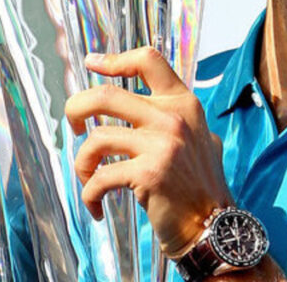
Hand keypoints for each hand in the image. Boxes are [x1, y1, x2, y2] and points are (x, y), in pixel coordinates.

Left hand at [64, 47, 232, 257]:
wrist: (213, 227)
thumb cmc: (200, 187)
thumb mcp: (200, 139)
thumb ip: (177, 119)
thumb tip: (145, 105)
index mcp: (184, 104)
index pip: (148, 61)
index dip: (115, 59)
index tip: (92, 62)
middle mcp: (173, 118)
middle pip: (106, 95)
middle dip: (76, 108)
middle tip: (73, 126)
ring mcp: (162, 144)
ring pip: (97, 139)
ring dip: (82, 162)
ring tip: (87, 176)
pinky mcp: (149, 173)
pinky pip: (100, 178)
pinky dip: (89, 195)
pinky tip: (96, 206)